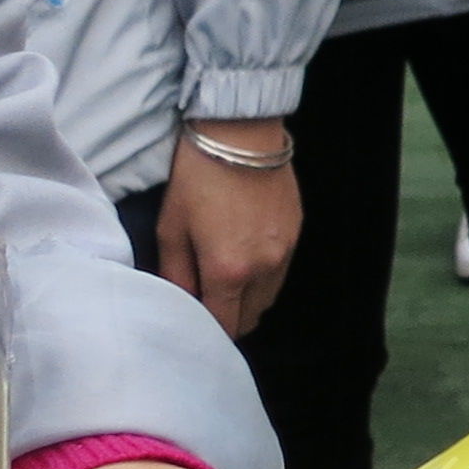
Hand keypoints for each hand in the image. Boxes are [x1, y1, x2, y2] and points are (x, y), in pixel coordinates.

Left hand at [156, 123, 297, 336]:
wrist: (241, 135)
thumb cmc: (197, 180)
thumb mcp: (171, 229)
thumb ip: (174, 275)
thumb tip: (179, 303)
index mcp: (228, 272)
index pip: (223, 326)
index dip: (205, 332)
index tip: (191, 324)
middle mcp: (264, 269)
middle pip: (250, 318)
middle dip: (228, 319)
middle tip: (204, 303)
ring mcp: (286, 251)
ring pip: (268, 298)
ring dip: (247, 300)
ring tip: (224, 280)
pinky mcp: (297, 233)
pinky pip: (280, 272)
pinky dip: (262, 277)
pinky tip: (244, 255)